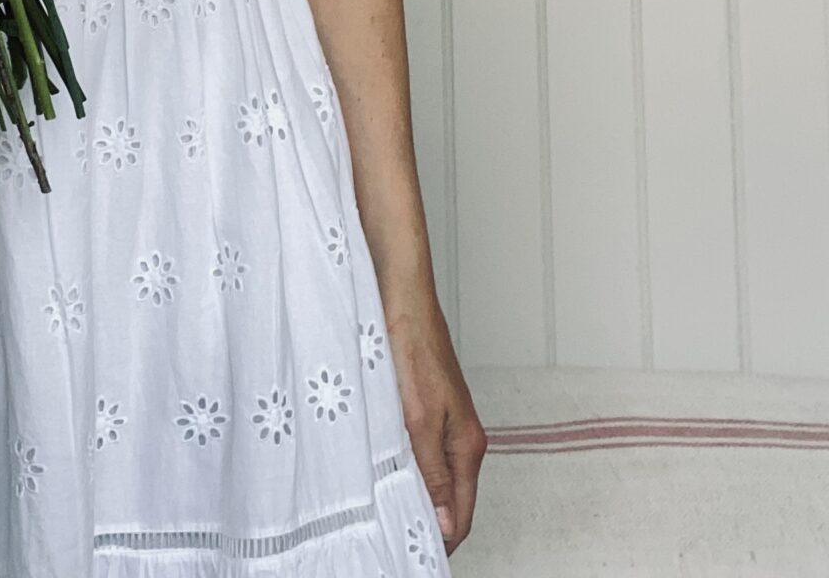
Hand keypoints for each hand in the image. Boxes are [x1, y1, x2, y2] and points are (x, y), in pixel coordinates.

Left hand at [388, 296, 486, 556]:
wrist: (400, 295)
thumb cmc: (411, 346)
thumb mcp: (418, 418)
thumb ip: (431, 471)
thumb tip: (444, 522)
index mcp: (467, 444)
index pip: (461, 512)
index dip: (440, 537)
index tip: (413, 551)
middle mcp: (462, 435)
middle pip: (448, 495)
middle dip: (425, 516)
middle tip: (391, 532)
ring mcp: (444, 418)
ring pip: (432, 469)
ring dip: (412, 487)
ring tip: (383, 505)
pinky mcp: (426, 402)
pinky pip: (419, 445)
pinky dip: (403, 460)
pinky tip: (379, 462)